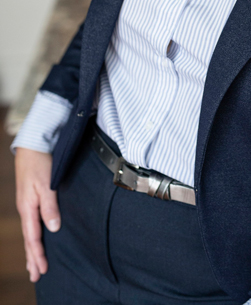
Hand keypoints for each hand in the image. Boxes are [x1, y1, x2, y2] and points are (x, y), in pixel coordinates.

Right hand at [15, 147, 60, 282]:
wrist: (33, 144)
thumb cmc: (40, 163)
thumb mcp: (46, 184)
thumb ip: (49, 206)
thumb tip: (53, 228)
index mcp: (28, 208)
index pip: (33, 237)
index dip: (38, 254)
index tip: (42, 270)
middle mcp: (26, 208)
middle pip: (29, 239)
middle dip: (32, 258)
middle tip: (36, 277)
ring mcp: (27, 204)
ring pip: (29, 232)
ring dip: (32, 249)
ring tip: (34, 265)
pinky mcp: (31, 198)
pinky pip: (31, 223)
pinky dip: (32, 236)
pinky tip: (36, 238)